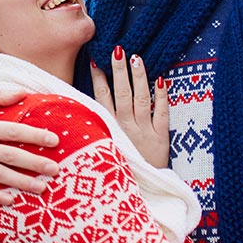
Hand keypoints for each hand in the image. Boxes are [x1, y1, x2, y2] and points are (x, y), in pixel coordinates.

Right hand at [91, 47, 169, 167]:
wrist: (140, 193)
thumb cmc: (117, 170)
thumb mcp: (100, 151)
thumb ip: (93, 131)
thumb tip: (79, 112)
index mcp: (108, 129)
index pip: (102, 98)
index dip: (99, 79)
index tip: (96, 61)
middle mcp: (125, 127)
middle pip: (122, 94)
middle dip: (119, 71)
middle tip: (118, 50)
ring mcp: (144, 131)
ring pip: (141, 99)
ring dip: (139, 77)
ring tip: (137, 58)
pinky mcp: (161, 137)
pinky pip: (163, 113)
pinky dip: (163, 97)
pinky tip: (161, 80)